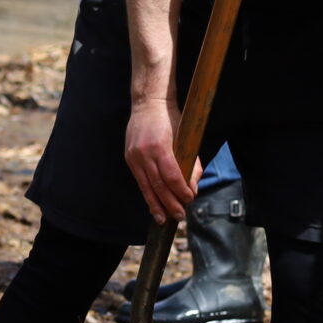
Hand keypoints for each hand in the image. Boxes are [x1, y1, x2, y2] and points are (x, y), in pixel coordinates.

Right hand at [123, 97, 199, 224]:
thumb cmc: (172, 118)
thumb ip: (191, 162)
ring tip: (163, 219)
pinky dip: (147, 194)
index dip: (181, 191)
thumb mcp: (186, 137)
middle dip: (170, 203)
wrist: (148, 103)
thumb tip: (193, 186)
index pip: (172, 177)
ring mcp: (134, 156)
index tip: (190, 199)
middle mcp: (144, 153)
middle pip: (158, 185)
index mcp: (160, 147)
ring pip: (146, 187)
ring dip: (156, 204)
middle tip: (180, 216)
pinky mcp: (129, 158)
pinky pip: (140, 180)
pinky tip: (153, 204)